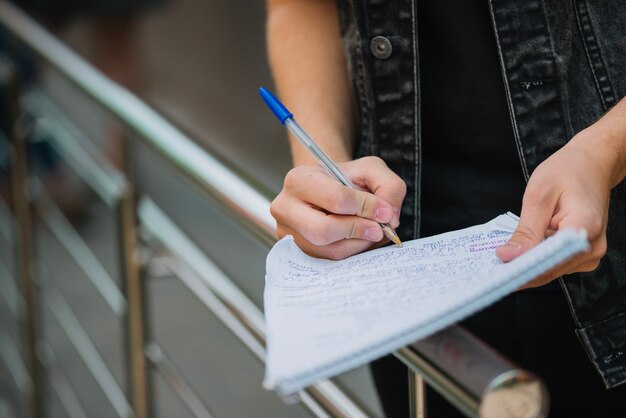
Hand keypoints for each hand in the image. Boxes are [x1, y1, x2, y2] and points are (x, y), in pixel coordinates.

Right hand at [271, 156, 406, 258]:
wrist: (327, 190)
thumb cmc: (346, 179)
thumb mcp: (371, 170)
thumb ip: (388, 186)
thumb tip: (389, 216)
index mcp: (299, 180)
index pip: (335, 199)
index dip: (367, 207)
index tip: (386, 211)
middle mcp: (286, 208)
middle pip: (323, 230)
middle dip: (358, 230)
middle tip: (379, 229)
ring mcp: (288, 234)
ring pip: (329, 250)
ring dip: (359, 244)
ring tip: (371, 232)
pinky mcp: (298, 252)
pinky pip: (330, 261)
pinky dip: (352, 252)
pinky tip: (359, 239)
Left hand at [496, 133, 614, 287]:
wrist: (591, 165)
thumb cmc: (566, 172)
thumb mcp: (539, 195)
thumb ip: (526, 230)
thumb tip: (507, 256)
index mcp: (583, 229)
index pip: (549, 261)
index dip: (520, 270)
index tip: (495, 272)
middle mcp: (591, 247)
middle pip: (549, 270)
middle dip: (519, 270)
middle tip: (490, 267)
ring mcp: (589, 253)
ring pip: (550, 270)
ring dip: (526, 266)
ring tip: (503, 257)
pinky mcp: (582, 254)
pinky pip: (555, 263)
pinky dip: (536, 259)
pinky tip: (521, 250)